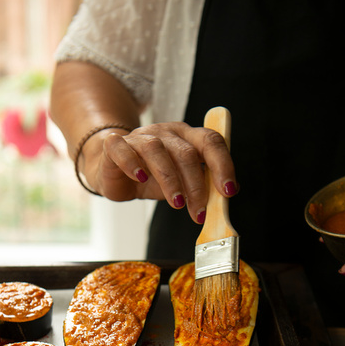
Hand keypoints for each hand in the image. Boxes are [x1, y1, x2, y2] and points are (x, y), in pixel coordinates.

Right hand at [82, 122, 238, 222]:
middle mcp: (166, 133)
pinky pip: (122, 149)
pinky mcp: (115, 146)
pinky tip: (141, 179)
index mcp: (187, 137)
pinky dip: (131, 163)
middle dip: (196, 186)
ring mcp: (140, 137)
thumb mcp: (182, 183)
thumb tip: (229, 194)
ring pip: (156, 151)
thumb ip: (204, 185)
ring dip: (170, 180)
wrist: (116, 172)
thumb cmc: (153, 177)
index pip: (211, 142)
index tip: (229, 191)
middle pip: (186, 152)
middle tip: (199, 212)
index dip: (223, 165)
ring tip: (177, 204)